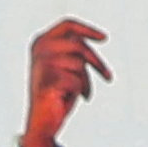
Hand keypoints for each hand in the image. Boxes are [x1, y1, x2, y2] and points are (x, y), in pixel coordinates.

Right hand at [20, 19, 108, 146]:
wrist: (43, 121)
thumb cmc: (57, 93)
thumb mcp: (66, 66)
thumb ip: (76, 50)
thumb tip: (101, 36)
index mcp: (40, 42)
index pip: (67, 25)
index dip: (87, 29)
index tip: (104, 38)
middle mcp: (39, 50)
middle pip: (78, 44)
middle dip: (96, 61)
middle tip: (108, 76)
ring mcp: (42, 64)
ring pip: (79, 64)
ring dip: (86, 81)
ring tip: (81, 92)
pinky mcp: (49, 80)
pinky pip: (77, 80)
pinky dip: (81, 91)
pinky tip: (72, 99)